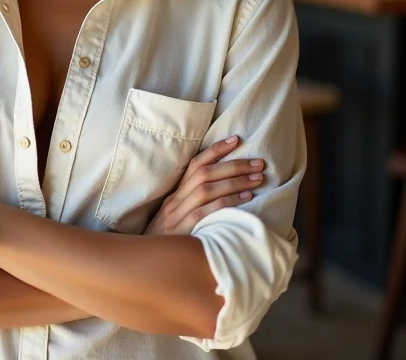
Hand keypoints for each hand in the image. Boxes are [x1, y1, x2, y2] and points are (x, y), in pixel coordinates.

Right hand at [145, 136, 264, 235]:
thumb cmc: (168, 243)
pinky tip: (246, 199)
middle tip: (259, 162)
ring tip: (258, 178)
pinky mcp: (182, 231)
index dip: (215, 150)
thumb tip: (222, 192)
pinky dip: (227, 202)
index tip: (236, 140)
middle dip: (233, 165)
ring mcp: (177, 215)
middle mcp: (175, 201)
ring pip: (207, 189)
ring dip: (235, 181)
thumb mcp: (176, 220)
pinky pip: (207, 212)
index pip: (195, 164)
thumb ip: (193, 206)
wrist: (146, 265)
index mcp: (174, 194)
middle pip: (204, 173)